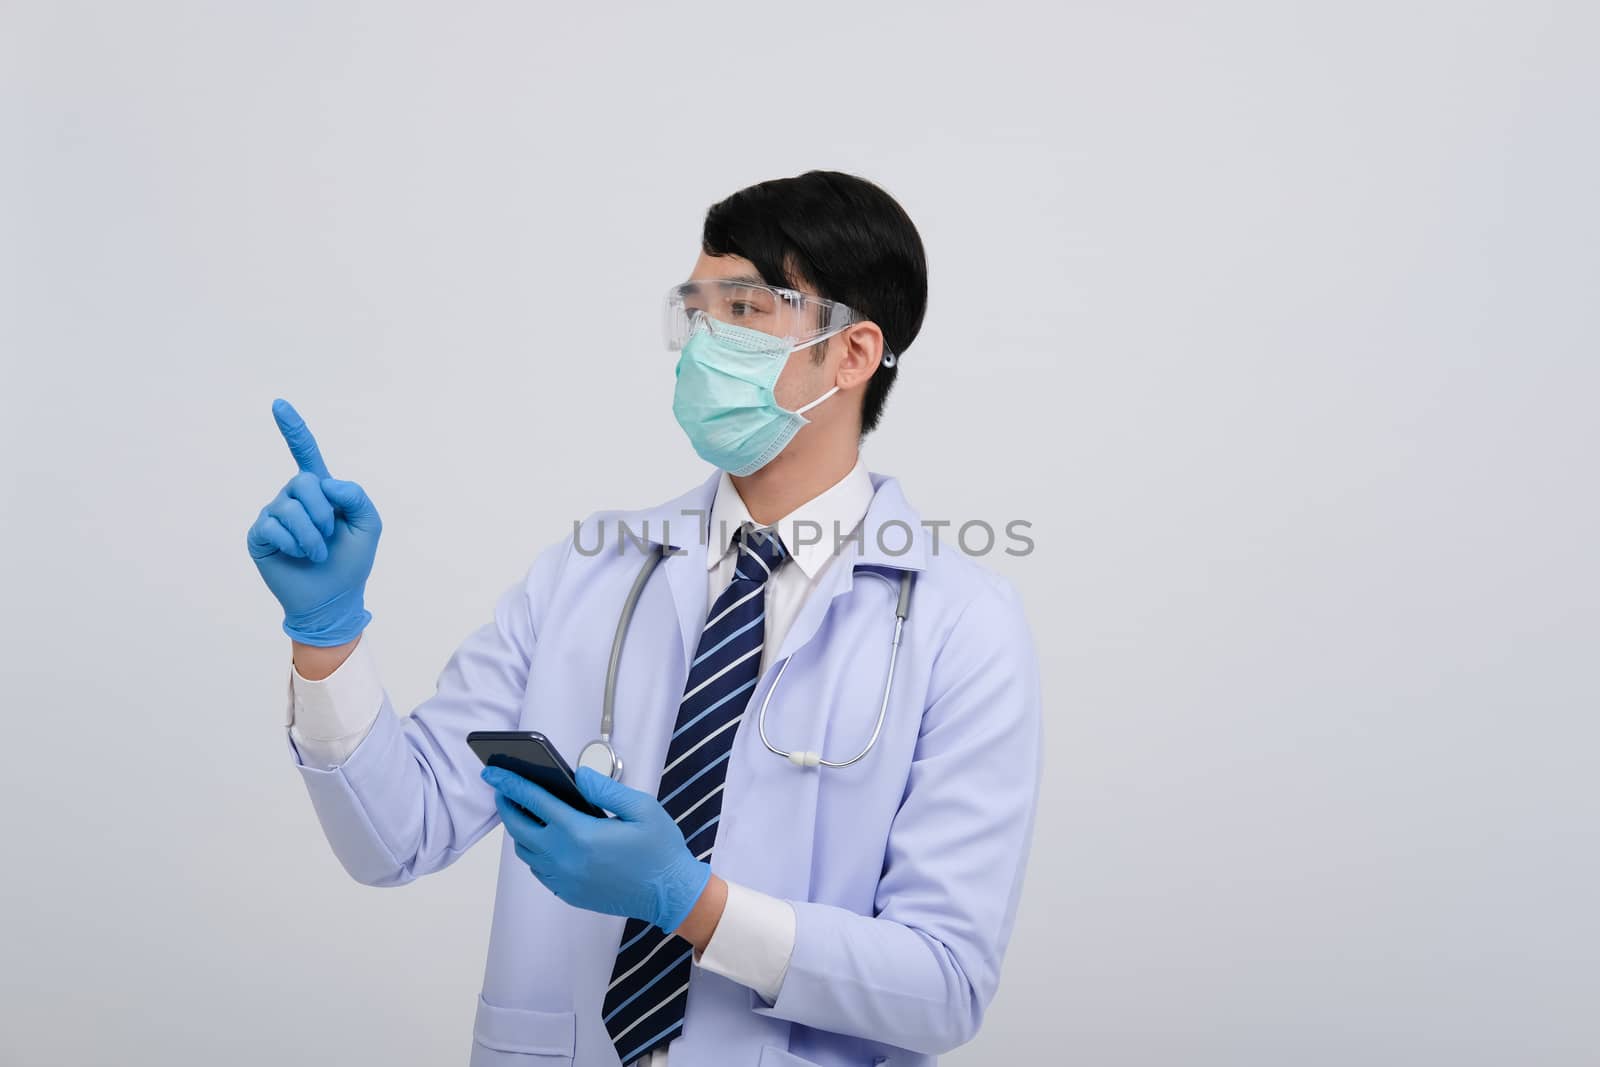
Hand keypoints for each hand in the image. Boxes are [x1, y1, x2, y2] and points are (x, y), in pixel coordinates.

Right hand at [246, 398, 381, 645]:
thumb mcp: (368, 526)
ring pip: (289, 506)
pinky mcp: (260, 536)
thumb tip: (326, 483)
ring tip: (317, 553)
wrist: (333, 600)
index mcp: (321, 491)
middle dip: (322, 512)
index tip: (279, 404)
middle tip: (329, 536)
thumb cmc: (351, 562)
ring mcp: (274, 515)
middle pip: (303, 481)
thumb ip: (356, 498)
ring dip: (311, 535)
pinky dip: (293, 544)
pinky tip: (299, 556)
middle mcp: (294, 498)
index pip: (305, 453)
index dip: (293, 429)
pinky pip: (273, 526)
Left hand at [482, 765, 712, 934]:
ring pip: (525, 851)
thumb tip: (577, 777)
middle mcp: (565, 859)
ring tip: (522, 810)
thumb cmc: (659, 850)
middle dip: (506, 804)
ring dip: (518, 829)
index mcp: (581, 834)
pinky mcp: (569, 893)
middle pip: (519, 828)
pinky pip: (538, 870)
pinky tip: (543, 838)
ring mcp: (564, 879)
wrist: (670, 895)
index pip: (534, 801)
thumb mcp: (641, 808)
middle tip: (502, 788)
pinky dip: (533, 851)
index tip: (493, 772)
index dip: (511, 783)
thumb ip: (605, 789)